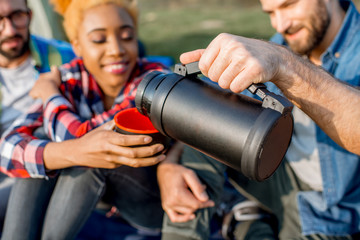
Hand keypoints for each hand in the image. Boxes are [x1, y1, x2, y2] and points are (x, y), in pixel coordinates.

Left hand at [30, 66, 61, 102]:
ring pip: (36, 88)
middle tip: (48, 89)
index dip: (47, 80)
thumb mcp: (57, 74)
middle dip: (42, 86)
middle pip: (39, 83)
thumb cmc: (53, 82)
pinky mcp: (32, 93)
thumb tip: (54, 66)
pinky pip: (33, 95)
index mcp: (42, 76)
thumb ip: (55, 69)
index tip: (51, 83)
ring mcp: (34, 87)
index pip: (43, 77)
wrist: (48, 89)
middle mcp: (37, 81)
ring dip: (39, 91)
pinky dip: (35, 96)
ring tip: (45, 94)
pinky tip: (39, 97)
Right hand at [44, 120, 165, 169]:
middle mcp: (110, 151)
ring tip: (161, 156)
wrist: (77, 154)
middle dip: (149, 152)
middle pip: (133, 154)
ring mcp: (112, 160)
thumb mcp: (102, 128)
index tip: (150, 138)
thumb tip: (131, 113)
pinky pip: (130, 164)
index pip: (125, 141)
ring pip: (134, 163)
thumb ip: (116, 122)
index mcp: (107, 139)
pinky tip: (152, 159)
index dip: (139, 141)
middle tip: (161, 147)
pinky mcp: (114, 166)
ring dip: (150, 161)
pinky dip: (142, 162)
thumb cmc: (91, 138)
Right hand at [157, 152, 214, 222]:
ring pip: (186, 212)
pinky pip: (175, 218)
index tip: (212, 202)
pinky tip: (191, 215)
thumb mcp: (190, 174)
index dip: (206, 203)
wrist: (164, 171)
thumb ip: (198, 187)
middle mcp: (171, 202)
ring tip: (193, 194)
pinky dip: (183, 218)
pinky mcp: (165, 206)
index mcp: (178, 194)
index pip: (196, 204)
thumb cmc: (178, 171)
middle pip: (192, 209)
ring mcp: (167, 205)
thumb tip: (205, 199)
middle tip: (200, 191)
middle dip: (199, 202)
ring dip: (193, 206)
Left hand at [180, 33, 283, 92]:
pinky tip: (246, 79)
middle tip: (233, 71)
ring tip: (240, 74)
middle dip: (222, 78)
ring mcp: (244, 56)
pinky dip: (240, 87)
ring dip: (231, 83)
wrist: (272, 56)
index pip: (203, 65)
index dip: (210, 71)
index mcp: (222, 40)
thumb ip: (201, 54)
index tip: (220, 68)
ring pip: (224, 83)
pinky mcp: (254, 68)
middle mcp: (232, 46)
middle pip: (213, 76)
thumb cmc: (244, 54)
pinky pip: (236, 87)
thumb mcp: (223, 49)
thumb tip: (182, 59)